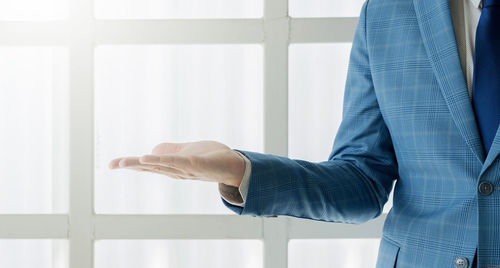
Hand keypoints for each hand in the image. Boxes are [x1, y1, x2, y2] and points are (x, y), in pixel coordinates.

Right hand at [108, 140, 245, 187]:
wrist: (235, 164)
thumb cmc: (212, 158)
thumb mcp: (187, 151)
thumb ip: (171, 151)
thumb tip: (152, 151)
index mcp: (172, 167)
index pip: (148, 164)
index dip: (131, 164)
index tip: (112, 164)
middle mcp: (176, 171)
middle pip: (150, 167)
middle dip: (130, 165)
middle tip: (112, 164)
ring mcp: (185, 169)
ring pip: (159, 165)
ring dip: (141, 163)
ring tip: (124, 162)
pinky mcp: (195, 165)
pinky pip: (175, 162)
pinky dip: (161, 159)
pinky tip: (148, 156)